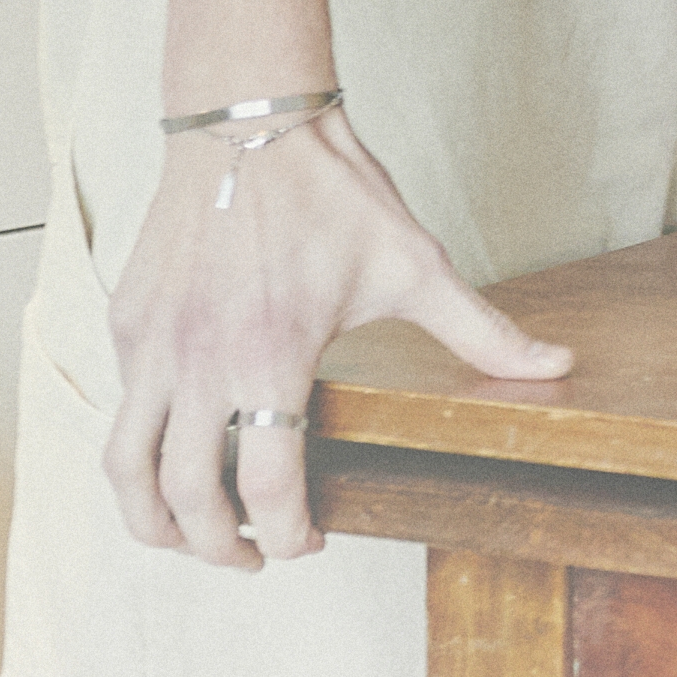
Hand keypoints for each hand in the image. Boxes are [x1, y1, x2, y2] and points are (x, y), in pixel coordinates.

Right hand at [104, 114, 560, 571]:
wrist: (251, 121)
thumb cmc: (332, 192)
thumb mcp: (415, 266)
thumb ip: (481, 332)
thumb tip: (556, 367)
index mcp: (270, 358)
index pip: (265, 487)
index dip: (287, 531)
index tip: (305, 542)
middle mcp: (196, 359)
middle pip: (182, 498)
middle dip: (217, 546)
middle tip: (250, 555)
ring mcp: (151, 343)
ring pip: (123, 465)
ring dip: (153, 516)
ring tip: (192, 532)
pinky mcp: (128, 321)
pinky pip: (120, 404)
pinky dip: (141, 446)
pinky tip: (183, 446)